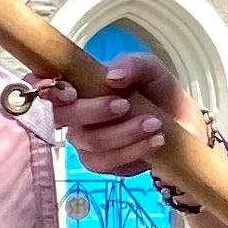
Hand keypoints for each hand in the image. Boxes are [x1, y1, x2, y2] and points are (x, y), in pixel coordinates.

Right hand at [29, 51, 198, 178]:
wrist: (182, 124)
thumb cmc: (157, 92)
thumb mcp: (151, 70)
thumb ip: (133, 65)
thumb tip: (112, 76)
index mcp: (79, 85)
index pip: (44, 85)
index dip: (45, 88)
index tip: (68, 91)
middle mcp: (74, 114)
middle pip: (63, 117)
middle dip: (94, 111)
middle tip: (124, 104)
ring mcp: (84, 140)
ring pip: (89, 141)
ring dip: (123, 132)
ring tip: (154, 123)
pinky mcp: (100, 163)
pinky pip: (106, 161)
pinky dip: (133, 150)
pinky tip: (155, 140)